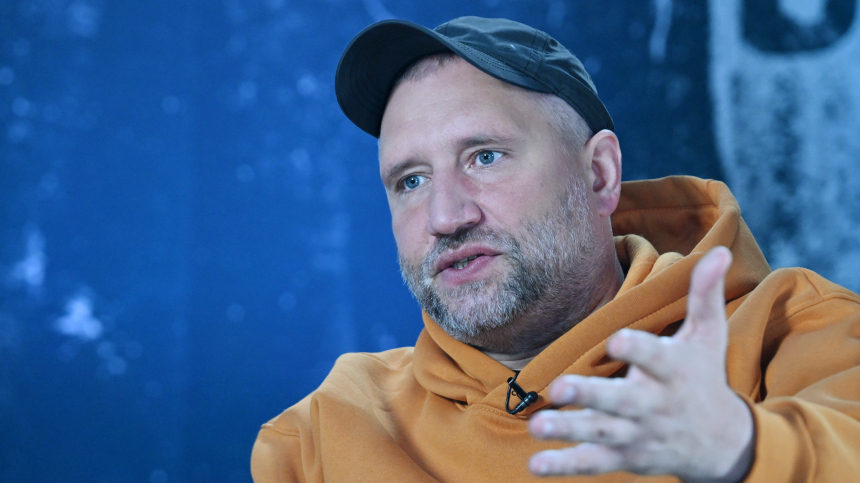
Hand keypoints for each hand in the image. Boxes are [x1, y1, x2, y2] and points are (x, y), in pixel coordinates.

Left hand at [528, 247, 753, 481]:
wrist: (723, 443)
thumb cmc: (704, 377)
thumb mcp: (709, 336)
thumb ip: (704, 294)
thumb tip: (717, 250)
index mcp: (673, 371)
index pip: (654, 357)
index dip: (636, 349)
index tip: (616, 340)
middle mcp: (654, 404)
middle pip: (620, 401)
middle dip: (591, 396)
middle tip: (559, 388)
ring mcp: (638, 434)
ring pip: (600, 433)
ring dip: (568, 430)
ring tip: (536, 426)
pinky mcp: (625, 456)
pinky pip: (592, 462)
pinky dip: (565, 465)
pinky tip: (536, 464)